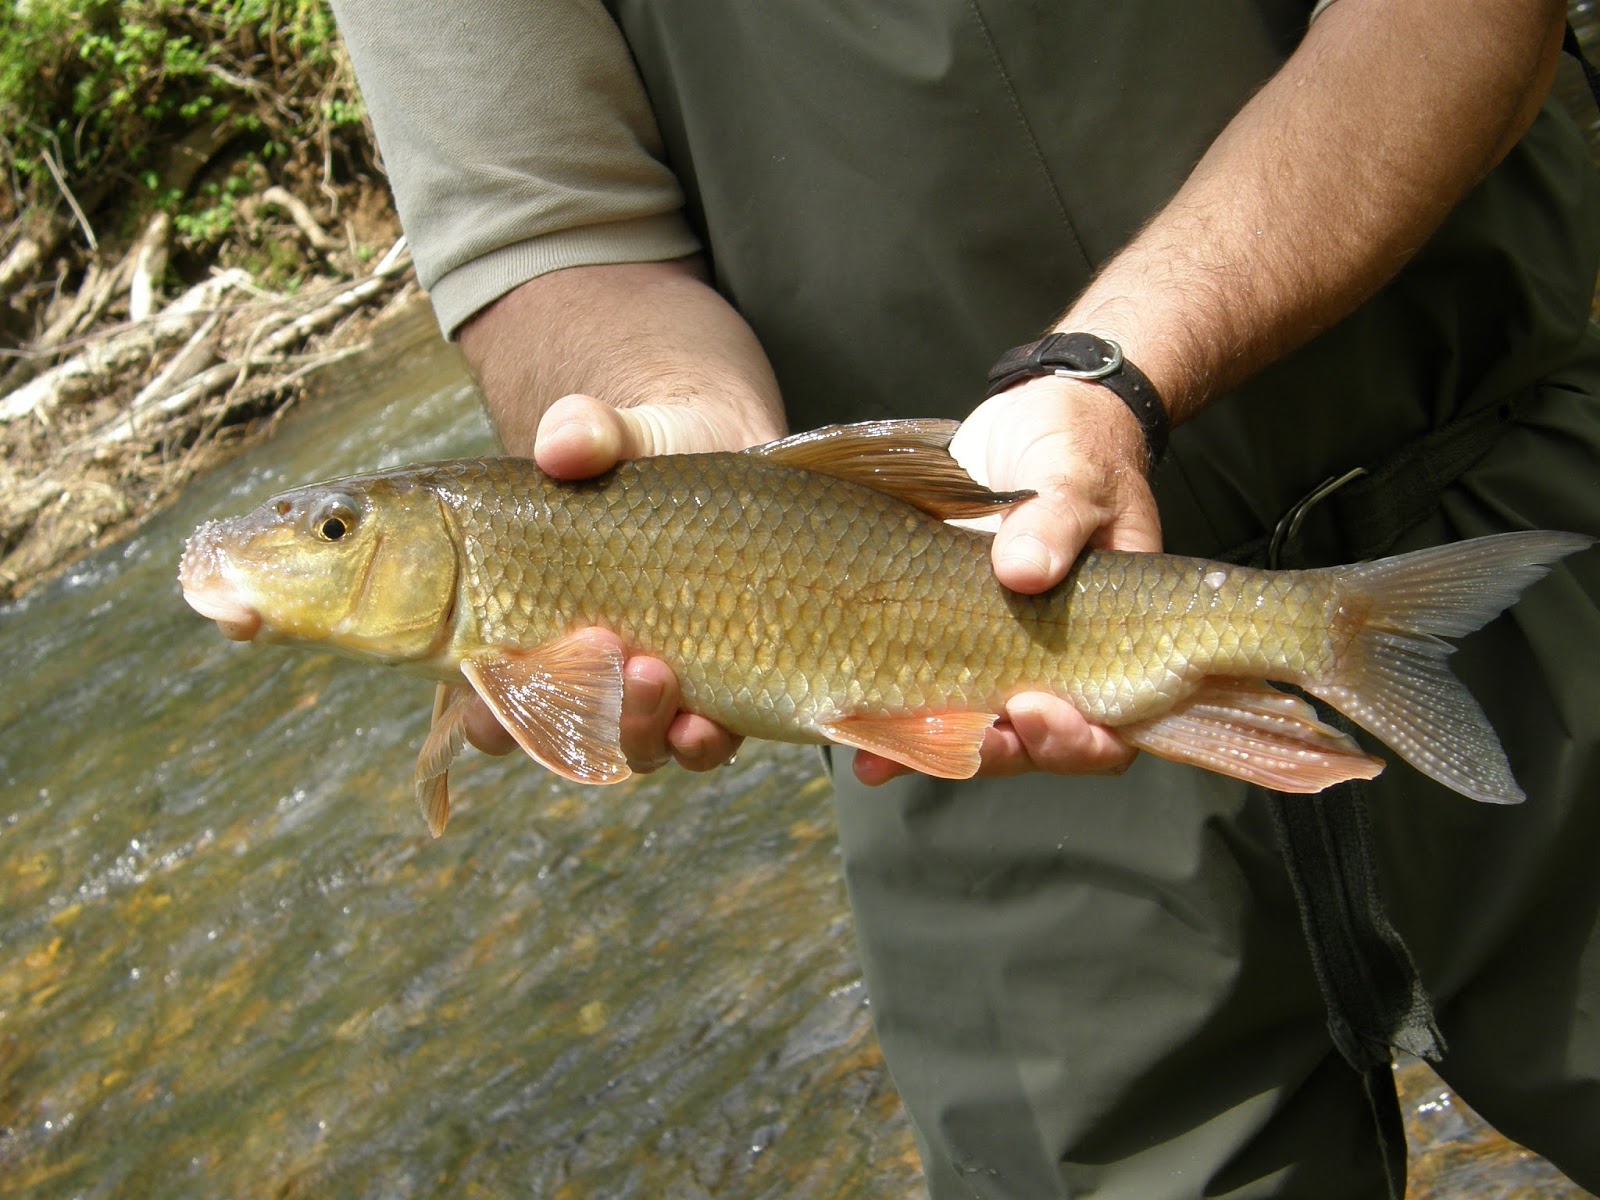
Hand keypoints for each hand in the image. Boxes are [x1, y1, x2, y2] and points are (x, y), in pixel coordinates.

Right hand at [464, 393, 769, 772]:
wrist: (734, 456)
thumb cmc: (644, 449)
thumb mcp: (615, 432)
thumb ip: (586, 432)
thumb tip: (564, 442)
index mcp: (529, 623)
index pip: (486, 695)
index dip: (483, 712)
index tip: (488, 699)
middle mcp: (587, 671)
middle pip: (560, 736)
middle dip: (570, 720)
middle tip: (596, 658)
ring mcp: (655, 691)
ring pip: (633, 748)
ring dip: (638, 728)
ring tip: (654, 673)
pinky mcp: (721, 696)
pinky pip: (704, 745)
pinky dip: (701, 742)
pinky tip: (709, 719)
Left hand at [853, 374, 1160, 785]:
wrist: (1022, 425)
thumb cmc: (1072, 448)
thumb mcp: (1075, 471)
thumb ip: (1058, 517)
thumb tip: (1025, 571)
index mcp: (1112, 641)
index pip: (1111, 729)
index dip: (1079, 740)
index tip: (1033, 706)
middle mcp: (1054, 665)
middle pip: (1034, 746)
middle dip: (998, 752)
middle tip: (965, 735)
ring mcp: (993, 658)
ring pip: (970, 735)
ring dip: (929, 750)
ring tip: (880, 758)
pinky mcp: (939, 644)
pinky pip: (917, 701)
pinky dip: (887, 728)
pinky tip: (850, 740)